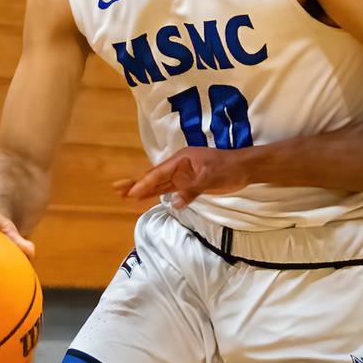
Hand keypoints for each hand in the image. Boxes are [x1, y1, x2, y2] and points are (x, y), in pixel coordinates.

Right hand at [113, 146, 250, 208]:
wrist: (245, 169)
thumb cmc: (229, 168)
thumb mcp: (210, 177)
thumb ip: (192, 189)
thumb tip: (174, 202)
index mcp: (182, 159)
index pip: (159, 173)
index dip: (145, 183)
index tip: (132, 193)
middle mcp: (179, 167)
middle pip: (154, 177)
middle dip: (136, 183)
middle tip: (117, 189)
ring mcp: (183, 176)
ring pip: (159, 184)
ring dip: (143, 190)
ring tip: (125, 195)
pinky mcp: (189, 184)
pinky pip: (170, 190)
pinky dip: (157, 194)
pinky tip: (146, 198)